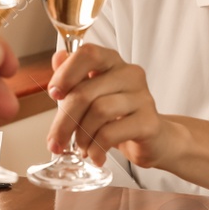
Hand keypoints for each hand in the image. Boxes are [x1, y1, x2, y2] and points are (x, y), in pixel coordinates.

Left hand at [44, 43, 178, 168]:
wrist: (155, 139)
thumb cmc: (119, 116)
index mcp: (112, 62)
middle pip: (86, 92)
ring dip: (82, 135)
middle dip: (64, 121)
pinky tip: (95, 155)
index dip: (66, 73)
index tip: (54, 94)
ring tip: (81, 148)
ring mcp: (142, 97)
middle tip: (55, 142)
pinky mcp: (148, 122)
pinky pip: (111, 133)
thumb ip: (74, 77)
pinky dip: (96, 147)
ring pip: (98, 111)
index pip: (88, 54)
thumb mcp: (93, 95)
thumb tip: (58, 58)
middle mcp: (129, 74)